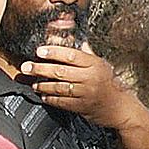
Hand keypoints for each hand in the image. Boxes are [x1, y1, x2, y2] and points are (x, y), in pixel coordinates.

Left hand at [19, 41, 133, 129]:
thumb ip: (86, 54)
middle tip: (27, 66)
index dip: (53, 52)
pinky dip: (51, 99)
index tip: (40, 51)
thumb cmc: (110, 84)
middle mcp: (91, 77)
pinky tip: (43, 96)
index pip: (71, 55)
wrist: (121, 108)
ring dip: (43, 85)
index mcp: (95, 64)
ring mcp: (86, 93)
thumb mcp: (102, 65)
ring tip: (33, 83)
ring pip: (59, 87)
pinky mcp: (82, 106)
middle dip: (41, 68)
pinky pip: (63, 102)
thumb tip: (72, 40)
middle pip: (61, 71)